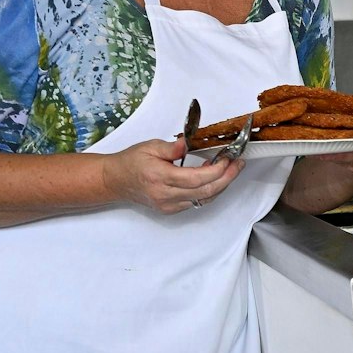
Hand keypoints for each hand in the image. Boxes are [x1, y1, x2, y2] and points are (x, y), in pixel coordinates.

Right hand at [102, 136, 243, 213]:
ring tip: (230, 169)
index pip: (197, 178)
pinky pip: (196, 202)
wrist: (115, 180)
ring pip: (204, 199)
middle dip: (227, 178)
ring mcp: (169, 205)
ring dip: (221, 185)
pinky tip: (214, 179)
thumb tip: (188, 143)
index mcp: (160, 177)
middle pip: (205, 192)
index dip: (217, 170)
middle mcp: (165, 195)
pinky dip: (209, 191)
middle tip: (238, 164)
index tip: (228, 158)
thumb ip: (171, 147)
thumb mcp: (149, 146)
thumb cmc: (130, 162)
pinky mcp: (171, 209)